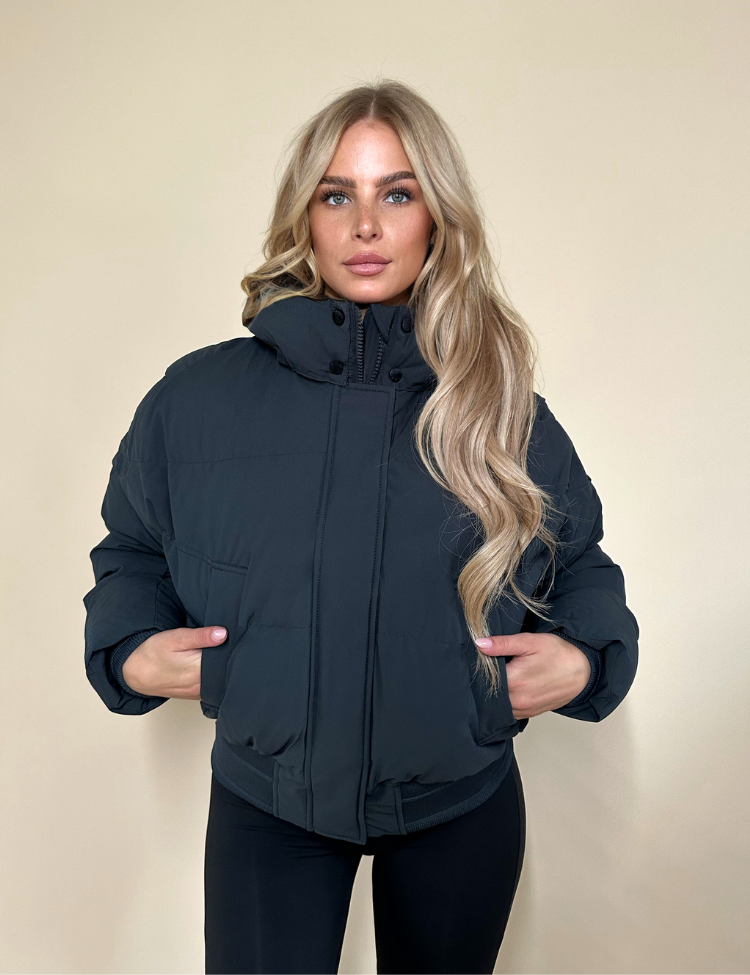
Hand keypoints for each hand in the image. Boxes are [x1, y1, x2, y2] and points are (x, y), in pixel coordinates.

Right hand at [122, 625, 227, 699]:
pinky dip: (216, 677)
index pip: (227, 660)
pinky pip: (212, 687)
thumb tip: (223, 633)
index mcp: (199, 670)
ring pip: (220, 680)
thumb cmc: (153, 653)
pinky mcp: (195, 694)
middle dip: (230, 658)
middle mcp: (201, 684)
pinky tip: (214, 667)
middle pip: (226, 671)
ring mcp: (198, 692)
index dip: (234, 649)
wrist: (135, 672)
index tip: (237, 639)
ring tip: (222, 654)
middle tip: (231, 644)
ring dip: (223, 669)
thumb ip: (201, 636)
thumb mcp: (176, 638)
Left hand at [474, 632, 590, 718]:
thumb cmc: (558, 654)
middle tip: (489, 666)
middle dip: (486, 682)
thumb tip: (479, 644)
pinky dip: (504, 702)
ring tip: (500, 677)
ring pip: (498, 705)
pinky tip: (508, 688)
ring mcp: (524, 710)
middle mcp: (517, 700)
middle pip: (489, 694)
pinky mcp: (529, 713)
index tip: (480, 658)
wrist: (583, 670)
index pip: (484, 679)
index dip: (481, 668)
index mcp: (514, 682)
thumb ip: (503, 644)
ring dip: (495, 694)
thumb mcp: (530, 642)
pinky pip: (509, 711)